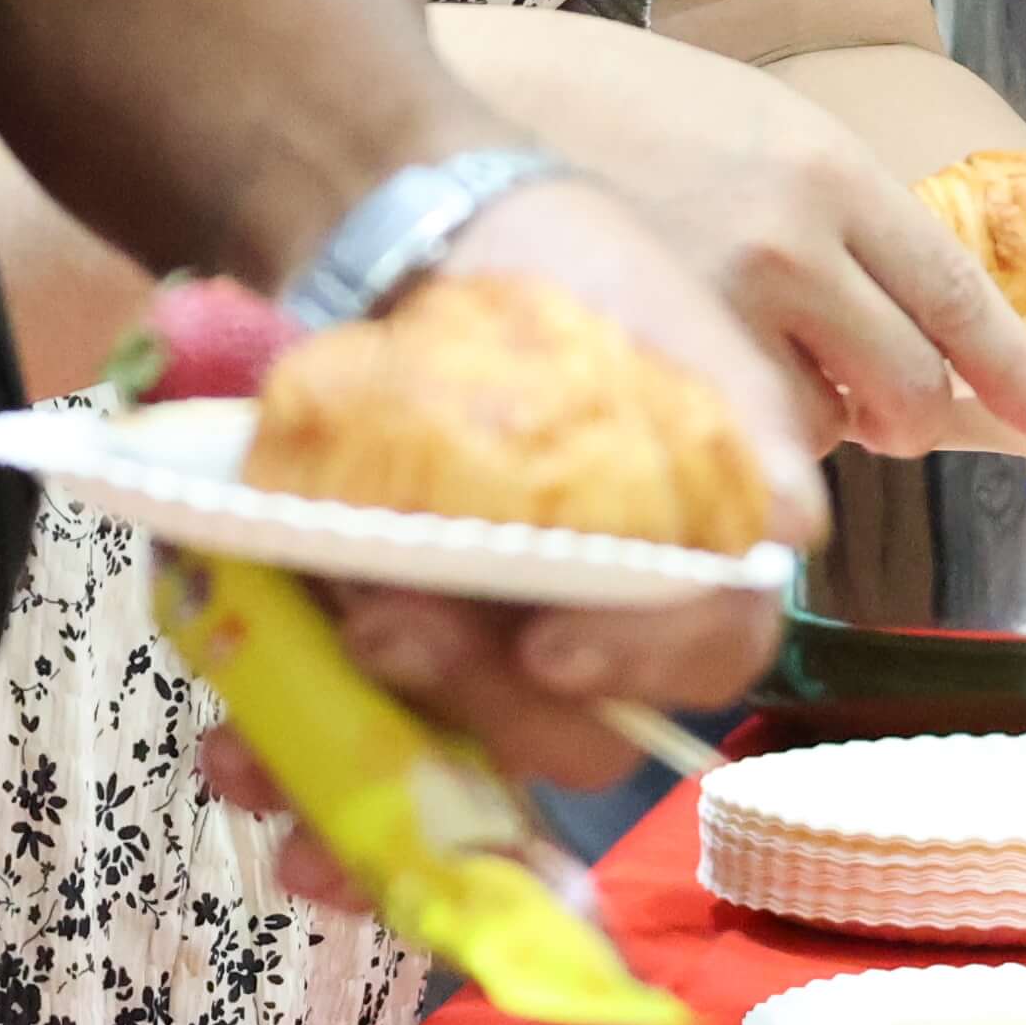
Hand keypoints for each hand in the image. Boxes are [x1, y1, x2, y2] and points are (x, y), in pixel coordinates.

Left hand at [320, 175, 797, 781]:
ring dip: (366, 786)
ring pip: (449, 777)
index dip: (639, 671)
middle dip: (479, 702)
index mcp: (680, 570)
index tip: (551, 646)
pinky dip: (286, 774)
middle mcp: (583, 639)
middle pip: (568, 740)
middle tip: (386, 621)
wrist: (417, 238)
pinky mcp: (367, 661)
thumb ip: (741, 423)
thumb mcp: (668, 321)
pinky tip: (235, 761)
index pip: (705, 657)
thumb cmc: (565, 280)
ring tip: (279, 731)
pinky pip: (337, 759)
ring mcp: (474, 664)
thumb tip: (790, 524)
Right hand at [469, 41, 1025, 460]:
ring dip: (819, 422)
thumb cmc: (604, 119)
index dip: (1009, 368)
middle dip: (912, 415)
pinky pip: (738, 440)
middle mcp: (789, 244)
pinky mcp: (654, 365)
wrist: (466, 124)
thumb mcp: (749, 129)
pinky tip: (704, 392)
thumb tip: (897, 319)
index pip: (952, 291)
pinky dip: (743, 438)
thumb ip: (830, 218)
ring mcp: (717, 310)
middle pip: (906, 379)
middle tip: (896, 420)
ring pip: (823, 422)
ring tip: (759, 379)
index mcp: (826, 172)